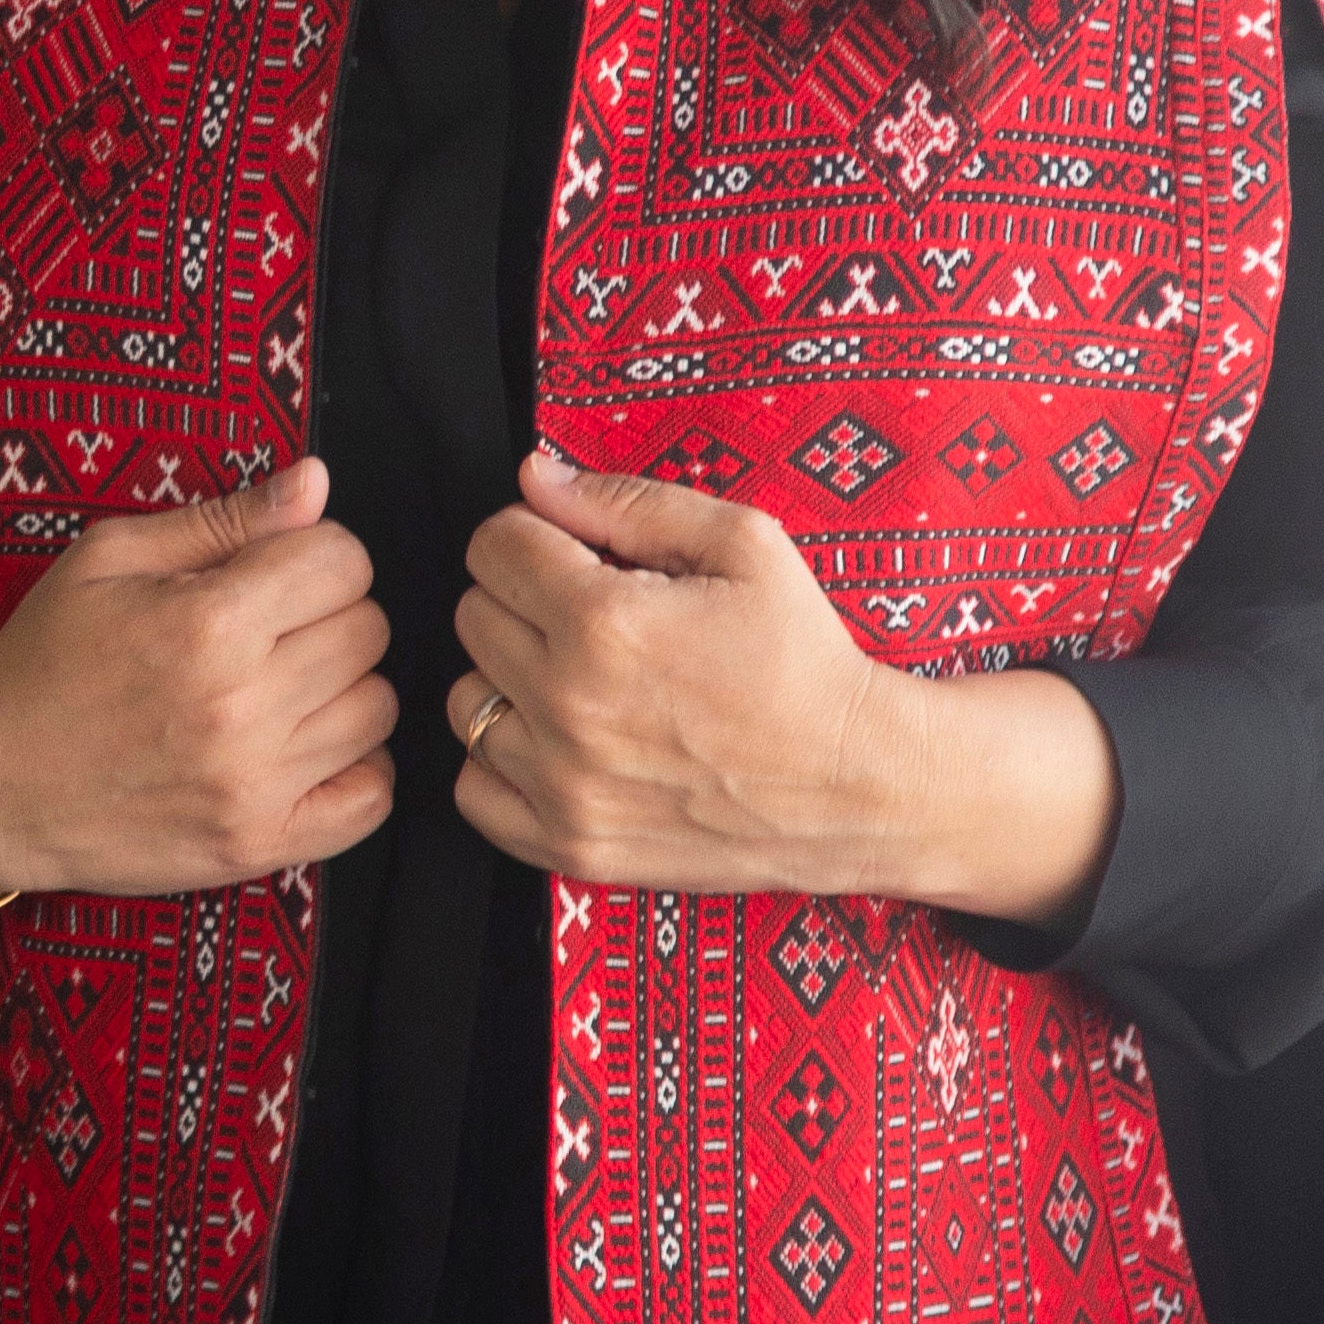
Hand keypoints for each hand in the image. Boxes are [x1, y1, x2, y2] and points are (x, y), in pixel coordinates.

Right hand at [0, 458, 395, 899]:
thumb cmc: (46, 659)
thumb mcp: (111, 559)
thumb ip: (225, 518)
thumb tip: (317, 481)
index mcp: (210, 621)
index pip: (345, 561)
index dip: (313, 556)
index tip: (273, 574)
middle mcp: (242, 706)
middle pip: (367, 631)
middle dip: (325, 616)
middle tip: (266, 632)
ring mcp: (254, 785)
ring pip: (376, 709)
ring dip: (339, 690)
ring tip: (276, 690)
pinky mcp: (257, 846)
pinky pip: (371, 800)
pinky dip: (354, 769)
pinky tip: (305, 749)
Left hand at [448, 446, 1112, 918]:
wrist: (857, 785)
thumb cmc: (805, 660)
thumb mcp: (744, 545)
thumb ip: (627, 501)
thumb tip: (534, 477)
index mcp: (604, 622)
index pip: (493, 548)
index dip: (536, 537)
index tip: (577, 556)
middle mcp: (569, 706)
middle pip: (474, 616)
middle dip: (525, 600)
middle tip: (592, 618)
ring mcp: (564, 786)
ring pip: (465, 702)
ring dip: (510, 682)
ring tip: (582, 682)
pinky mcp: (570, 846)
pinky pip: (473, 788)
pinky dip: (503, 764)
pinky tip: (562, 744)